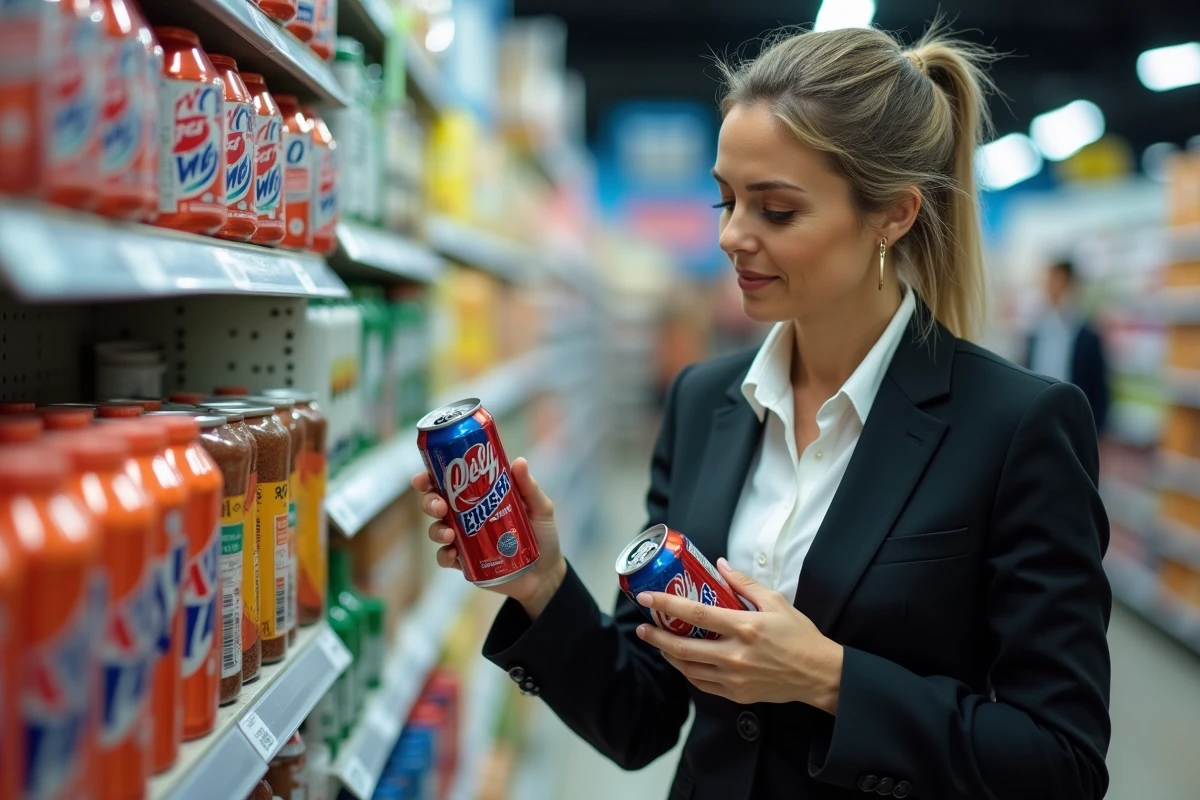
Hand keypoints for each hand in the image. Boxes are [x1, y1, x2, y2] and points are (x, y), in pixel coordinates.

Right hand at [412, 457, 566, 618]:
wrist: (546, 573)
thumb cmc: (542, 535)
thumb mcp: (540, 508)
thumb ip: (529, 487)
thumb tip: (519, 461)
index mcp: (479, 496)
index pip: (450, 481)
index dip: (431, 476)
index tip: (425, 477)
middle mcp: (466, 515)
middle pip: (436, 503)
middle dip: (429, 502)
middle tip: (439, 506)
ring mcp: (464, 540)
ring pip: (436, 530)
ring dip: (435, 529)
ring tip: (449, 534)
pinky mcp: (465, 562)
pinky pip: (445, 557)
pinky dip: (444, 555)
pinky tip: (452, 554)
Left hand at [634, 558, 843, 713]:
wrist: (818, 674)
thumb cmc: (799, 636)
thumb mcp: (776, 602)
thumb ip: (744, 583)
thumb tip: (720, 565)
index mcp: (744, 627)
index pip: (696, 614)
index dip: (667, 603)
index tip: (647, 597)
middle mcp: (735, 654)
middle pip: (683, 647)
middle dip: (657, 636)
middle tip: (642, 626)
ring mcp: (734, 678)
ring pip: (688, 668)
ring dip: (668, 654)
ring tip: (658, 642)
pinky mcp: (736, 694)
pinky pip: (702, 684)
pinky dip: (688, 672)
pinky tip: (682, 661)